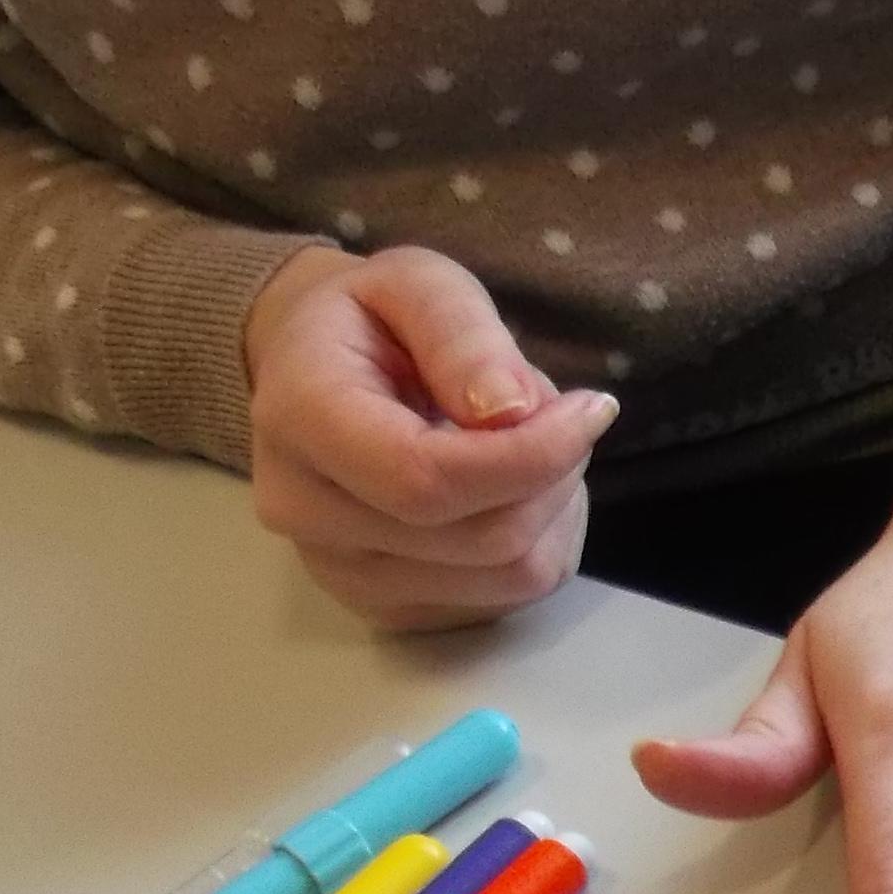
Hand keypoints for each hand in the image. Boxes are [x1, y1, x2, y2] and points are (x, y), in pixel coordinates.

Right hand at [243, 244, 618, 630]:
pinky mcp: (389, 610)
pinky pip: (509, 598)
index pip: (427, 479)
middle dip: (555, 474)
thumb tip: (512, 412)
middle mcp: (306, 512)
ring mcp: (344, 574)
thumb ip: (462, 336)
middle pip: (485, 537)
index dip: (532, 455)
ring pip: (511, 577)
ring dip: (555, 509)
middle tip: (561, 415)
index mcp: (301, 420)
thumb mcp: (416, 283)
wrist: (312, 372)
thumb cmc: (369, 321)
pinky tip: (515, 491)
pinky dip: (541, 542)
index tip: (592, 409)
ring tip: (533, 447)